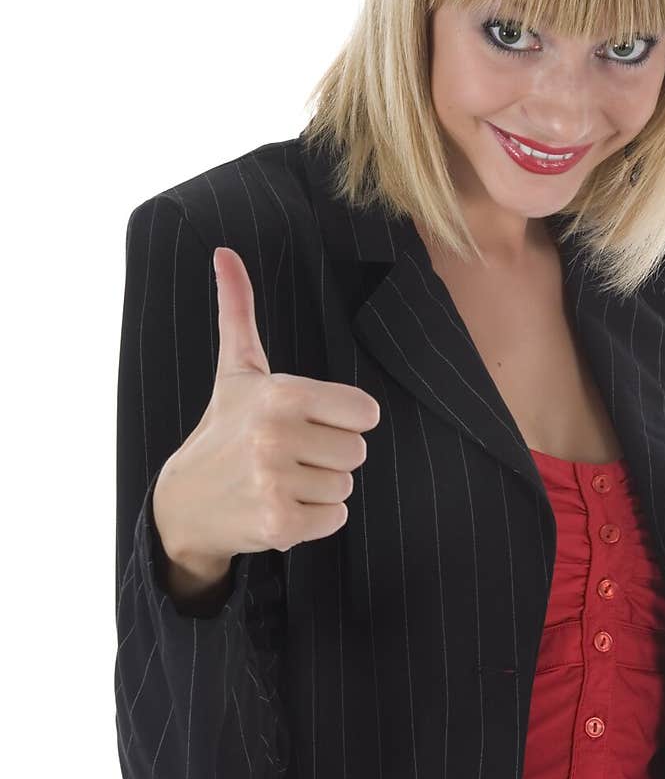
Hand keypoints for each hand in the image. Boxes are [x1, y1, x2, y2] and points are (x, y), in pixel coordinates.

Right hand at [153, 246, 380, 562]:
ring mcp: (274, 483)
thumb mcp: (237, 370)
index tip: (308, 422)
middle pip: (357, 452)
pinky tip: (279, 505)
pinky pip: (335, 518)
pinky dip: (315, 519)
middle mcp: (275, 436)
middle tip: (287, 454)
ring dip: (319, 488)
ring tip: (279, 480)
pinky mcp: (277, 524)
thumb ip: (239, 311)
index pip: (365, 412)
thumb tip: (225, 253)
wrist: (185, 502)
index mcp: (280, 394)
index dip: (342, 419)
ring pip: (345, 487)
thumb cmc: (224, 428)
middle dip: (328, 456)